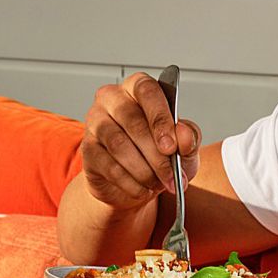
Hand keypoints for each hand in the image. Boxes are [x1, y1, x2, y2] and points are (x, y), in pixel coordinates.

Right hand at [81, 72, 201, 210]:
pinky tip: (142, 189)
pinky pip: (108, 166)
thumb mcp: (184, 146)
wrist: (137, 182)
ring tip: (158, 183)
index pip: (147, 90)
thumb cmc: (160, 154)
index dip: (160, 118)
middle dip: (155, 153)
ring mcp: (95, 122)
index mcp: (137, 87)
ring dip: (143, 170)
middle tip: (171, 174)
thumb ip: (189, 137)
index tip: (172, 146)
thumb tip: (184, 136)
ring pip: (119, 145)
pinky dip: (130, 182)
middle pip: (132, 120)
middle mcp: (112, 99)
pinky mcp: (87, 149)